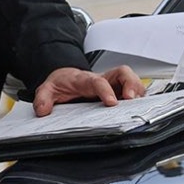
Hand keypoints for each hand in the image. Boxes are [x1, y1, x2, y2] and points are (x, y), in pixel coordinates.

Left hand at [31, 64, 145, 115]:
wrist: (65, 77)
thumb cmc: (61, 83)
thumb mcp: (47, 89)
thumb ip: (43, 98)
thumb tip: (43, 110)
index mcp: (85, 80)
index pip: (98, 81)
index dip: (106, 90)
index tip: (111, 102)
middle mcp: (102, 79)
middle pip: (123, 73)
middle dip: (131, 84)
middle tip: (132, 99)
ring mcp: (112, 84)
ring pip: (131, 80)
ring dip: (138, 91)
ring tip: (138, 105)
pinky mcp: (117, 91)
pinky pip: (133, 91)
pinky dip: (140, 98)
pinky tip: (140, 107)